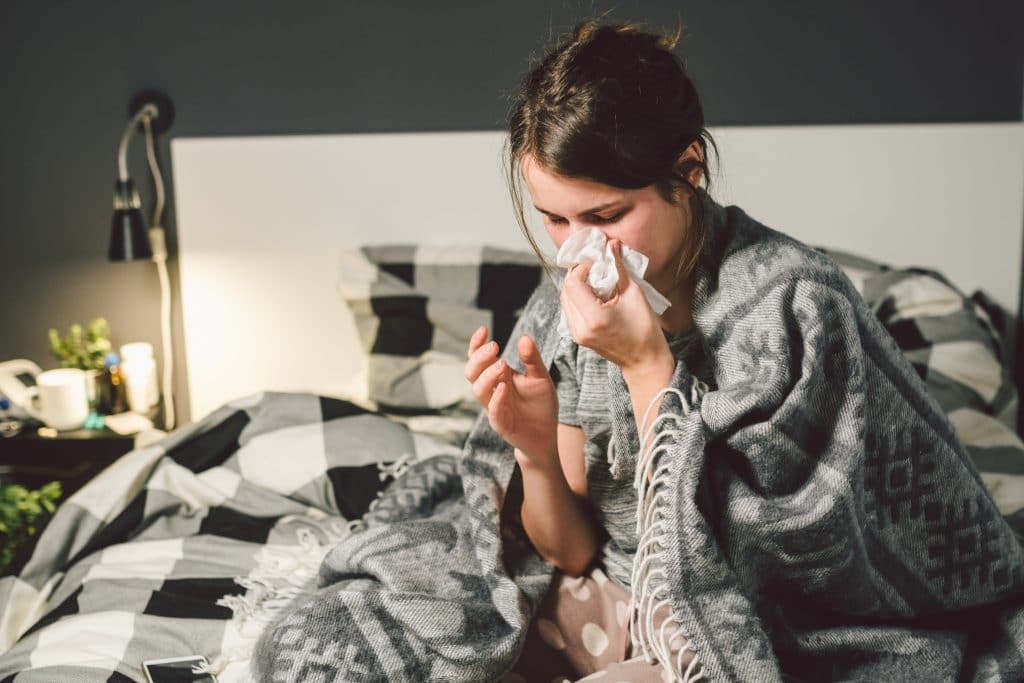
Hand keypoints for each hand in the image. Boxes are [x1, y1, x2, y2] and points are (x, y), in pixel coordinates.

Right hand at [464, 326, 558, 462]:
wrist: (546, 434)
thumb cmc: (540, 404)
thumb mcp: (540, 377)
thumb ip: (532, 359)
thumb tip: (524, 337)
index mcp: (498, 375)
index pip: (478, 357)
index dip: (476, 344)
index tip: (483, 329)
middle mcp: (491, 389)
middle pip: (472, 372)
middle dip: (479, 358)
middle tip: (495, 346)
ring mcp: (494, 406)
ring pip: (478, 390)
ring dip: (487, 376)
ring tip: (502, 364)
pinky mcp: (501, 423)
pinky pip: (492, 411)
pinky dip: (496, 399)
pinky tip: (503, 387)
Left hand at [560, 239, 672, 373]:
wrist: (644, 361)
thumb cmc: (645, 329)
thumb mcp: (634, 293)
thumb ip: (619, 267)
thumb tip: (612, 244)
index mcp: (594, 318)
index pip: (572, 284)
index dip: (581, 269)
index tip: (596, 264)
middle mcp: (580, 328)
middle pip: (565, 291)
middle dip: (578, 275)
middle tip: (595, 269)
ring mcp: (576, 334)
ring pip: (564, 300)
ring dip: (576, 286)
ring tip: (596, 282)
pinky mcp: (577, 337)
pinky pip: (569, 310)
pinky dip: (578, 299)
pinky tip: (594, 296)